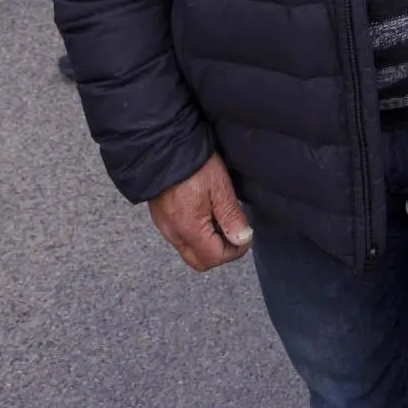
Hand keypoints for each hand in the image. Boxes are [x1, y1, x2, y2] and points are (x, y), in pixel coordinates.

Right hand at [148, 152, 252, 271]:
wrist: (164, 146)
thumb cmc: (194, 164)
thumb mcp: (220, 187)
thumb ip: (231, 217)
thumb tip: (242, 239)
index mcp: (188, 229)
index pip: (214, 258)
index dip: (235, 250)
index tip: (246, 235)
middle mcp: (173, 233)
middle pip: (199, 261)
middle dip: (220, 252)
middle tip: (234, 231)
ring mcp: (164, 226)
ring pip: (189, 250)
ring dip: (208, 242)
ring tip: (221, 217)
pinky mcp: (161, 217)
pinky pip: (180, 236)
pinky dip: (196, 233)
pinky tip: (206, 213)